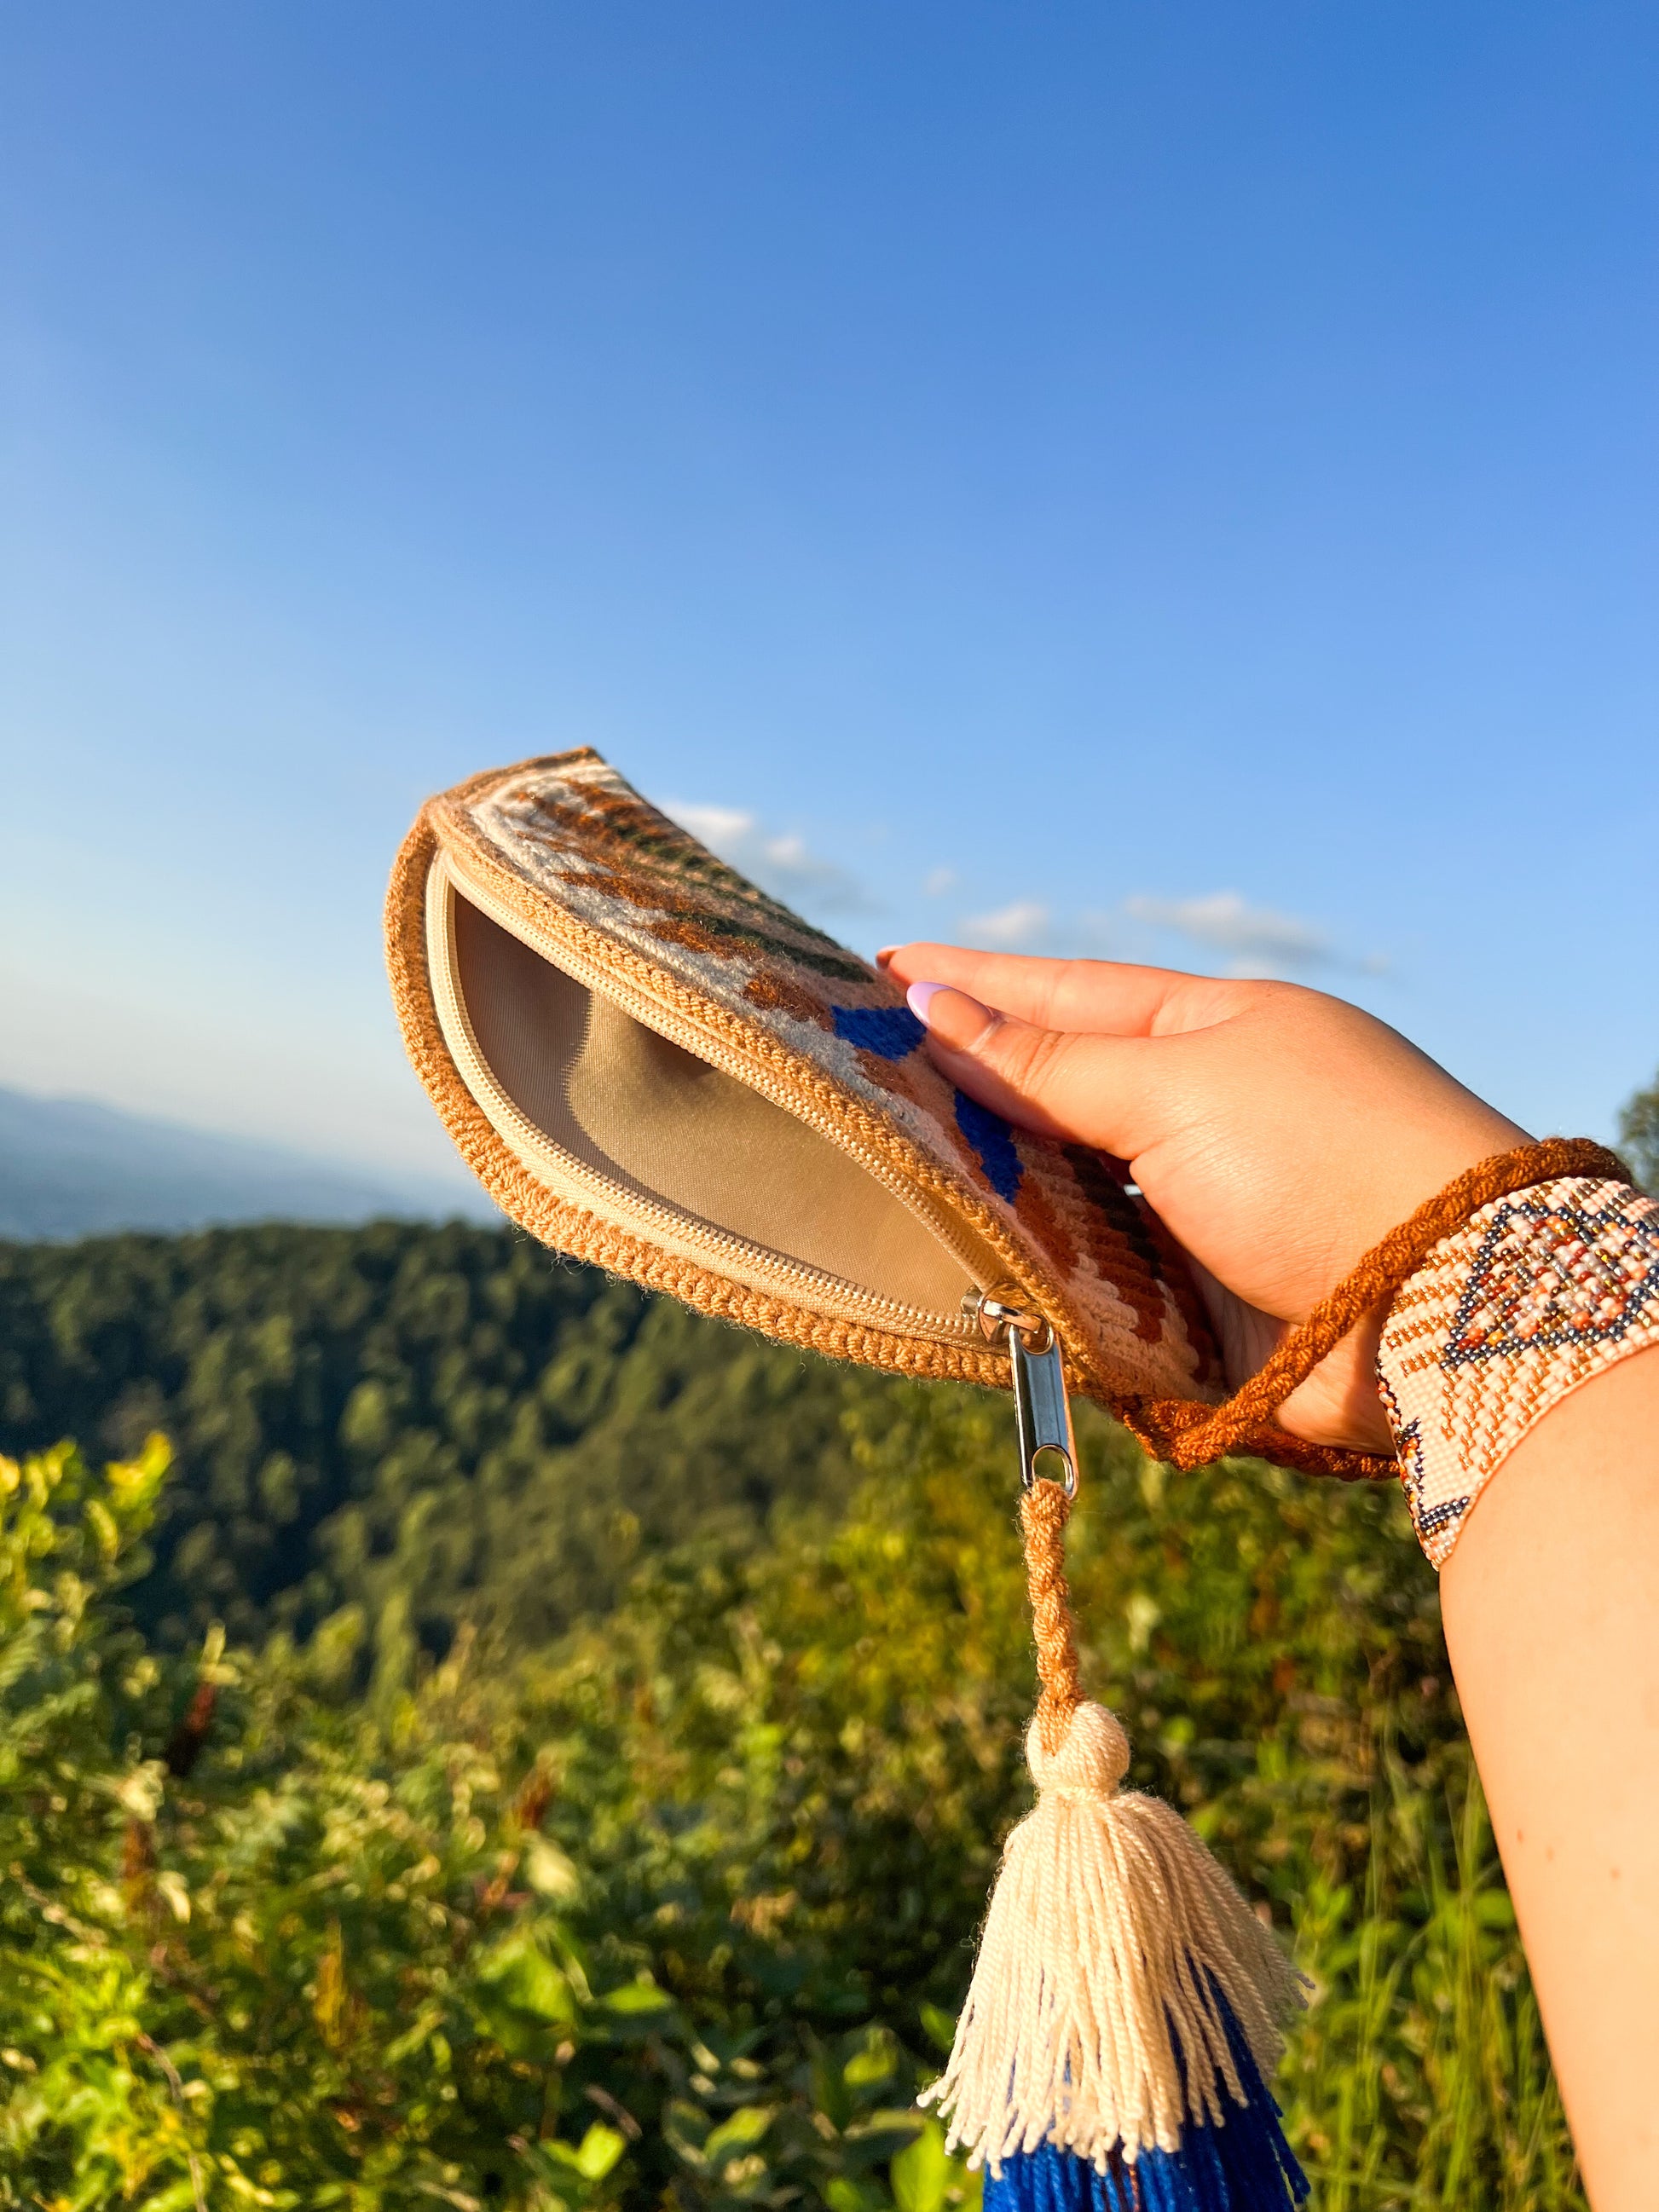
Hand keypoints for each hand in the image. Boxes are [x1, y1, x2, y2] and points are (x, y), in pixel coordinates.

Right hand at [879, 945, 1529, 1452]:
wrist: (1445, 1308)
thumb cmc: (1321, 1158)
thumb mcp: (1176, 1087)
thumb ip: (1051, 1064)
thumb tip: (937, 1008)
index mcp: (1219, 1029)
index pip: (1068, 994)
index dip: (976, 984)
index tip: (885, 970)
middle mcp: (1212, 1111)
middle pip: (1064, 1095)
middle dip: (972, 1090)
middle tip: (865, 1075)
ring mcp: (1209, 1208)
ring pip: (1072, 1193)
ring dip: (996, 1188)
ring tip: (894, 1169)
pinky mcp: (1207, 1302)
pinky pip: (1098, 1284)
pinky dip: (1039, 1275)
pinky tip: (971, 1265)